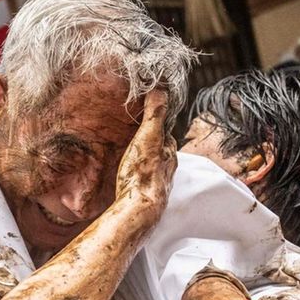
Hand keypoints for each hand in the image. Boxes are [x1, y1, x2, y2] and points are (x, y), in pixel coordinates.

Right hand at [114, 89, 175, 209]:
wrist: (139, 210)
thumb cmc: (142, 174)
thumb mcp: (148, 137)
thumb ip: (155, 114)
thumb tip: (161, 90)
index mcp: (168, 154)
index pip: (166, 136)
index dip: (157, 127)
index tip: (149, 121)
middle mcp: (167, 171)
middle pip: (161, 155)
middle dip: (153, 147)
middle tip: (140, 140)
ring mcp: (158, 187)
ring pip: (154, 171)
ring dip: (146, 165)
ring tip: (134, 161)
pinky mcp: (147, 201)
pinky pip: (144, 186)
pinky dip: (139, 181)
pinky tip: (130, 184)